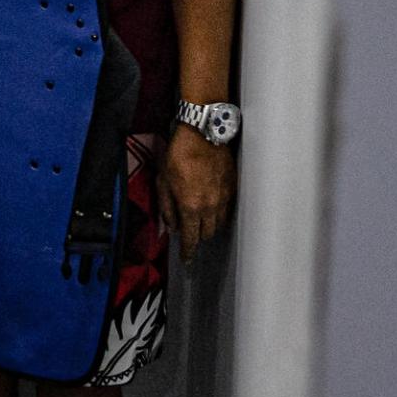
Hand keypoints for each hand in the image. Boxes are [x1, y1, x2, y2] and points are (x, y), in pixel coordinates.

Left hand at [158, 126, 236, 261]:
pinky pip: (228, 210)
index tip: (187, 260)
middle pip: (207, 234)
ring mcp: (225, 198)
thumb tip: (173, 227)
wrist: (202, 136)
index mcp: (191, 207)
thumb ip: (167, 208)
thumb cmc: (177, 157)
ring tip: (201, 219)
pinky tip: (213, 207)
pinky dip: (220, 213)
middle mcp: (211, 207)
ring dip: (210, 226)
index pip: (192, 238)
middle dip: (198, 236)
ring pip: (220, 224)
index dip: (189, 252)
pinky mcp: (233, 189)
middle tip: (190, 231)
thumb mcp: (163, 182)